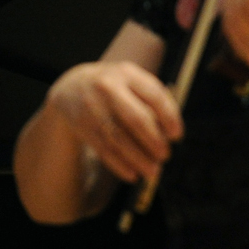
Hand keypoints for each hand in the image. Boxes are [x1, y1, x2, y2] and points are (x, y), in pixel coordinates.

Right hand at [47, 61, 181, 184]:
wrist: (71, 86)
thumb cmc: (117, 87)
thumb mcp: (134, 82)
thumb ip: (155, 101)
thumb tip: (171, 134)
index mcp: (128, 74)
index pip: (154, 96)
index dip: (169, 117)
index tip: (177, 136)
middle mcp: (108, 88)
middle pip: (135, 118)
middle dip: (154, 140)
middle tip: (165, 156)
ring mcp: (92, 107)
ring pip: (118, 138)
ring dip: (138, 158)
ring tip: (153, 171)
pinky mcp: (82, 125)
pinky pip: (102, 148)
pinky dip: (119, 164)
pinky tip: (132, 174)